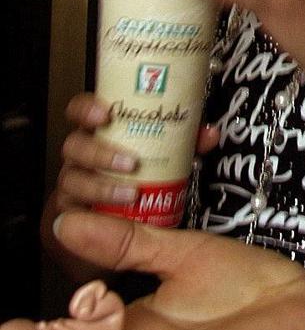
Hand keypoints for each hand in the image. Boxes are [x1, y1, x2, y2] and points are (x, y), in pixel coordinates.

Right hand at [53, 92, 217, 215]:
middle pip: (74, 145)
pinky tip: (110, 217)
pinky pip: (70, 213)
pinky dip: (90, 214)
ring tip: (130, 193)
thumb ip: (184, 141)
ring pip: (71, 179)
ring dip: (101, 186)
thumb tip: (209, 133)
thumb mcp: (162, 153)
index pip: (80, 112)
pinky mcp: (70, 215)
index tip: (105, 113)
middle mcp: (80, 157)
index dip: (86, 108)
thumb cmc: (138, 174)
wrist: (118, 221)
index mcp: (98, 133)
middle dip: (100, 152)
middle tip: (131, 161)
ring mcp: (72, 185)